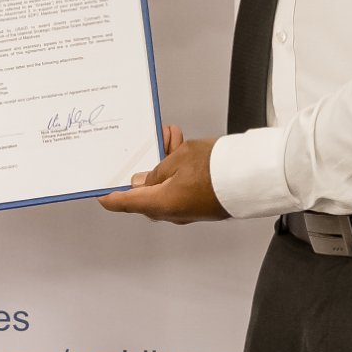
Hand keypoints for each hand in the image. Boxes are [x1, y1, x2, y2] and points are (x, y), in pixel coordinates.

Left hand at [98, 126, 225, 223]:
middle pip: (146, 191)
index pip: (123, 203)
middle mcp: (172, 213)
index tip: (100, 191)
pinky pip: (180, 187)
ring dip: (165, 163)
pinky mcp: (199, 205)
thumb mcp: (178, 158)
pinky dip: (178, 169)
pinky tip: (182, 149)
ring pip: (165, 185)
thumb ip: (156, 171)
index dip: (109, 196)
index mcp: (160, 204)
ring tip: (171, 138)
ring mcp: (186, 210)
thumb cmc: (217, 169)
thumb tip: (144, 181)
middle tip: (147, 147)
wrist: (251, 177)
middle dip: (146, 166)